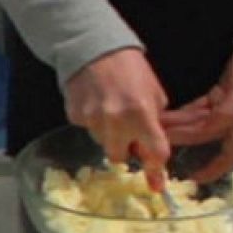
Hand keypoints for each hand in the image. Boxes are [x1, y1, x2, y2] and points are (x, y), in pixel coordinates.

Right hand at [64, 48, 170, 191]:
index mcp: (142, 114)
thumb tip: (153, 143)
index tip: (157, 185)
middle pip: (120, 157)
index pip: (155, 153)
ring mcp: (92, 120)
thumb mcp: (154, 92)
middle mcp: (116, 121)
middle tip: (128, 133)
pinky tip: (96, 103)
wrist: (95, 47)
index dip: (156, 170)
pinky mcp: (75, 117)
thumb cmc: (130, 67)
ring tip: (111, 109)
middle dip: (125, 149)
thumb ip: (155, 119)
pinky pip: (87, 130)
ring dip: (109, 135)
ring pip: (102, 144)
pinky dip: (93, 122)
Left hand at [161, 41, 232, 182]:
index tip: (192, 177)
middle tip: (157, 140)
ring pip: (199, 122)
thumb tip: (209, 131)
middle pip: (204, 137)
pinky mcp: (223, 95)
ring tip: (156, 124)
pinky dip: (185, 113)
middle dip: (181, 140)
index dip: (211, 170)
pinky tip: (169, 115)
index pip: (227, 156)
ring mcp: (228, 108)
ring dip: (178, 125)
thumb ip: (228, 111)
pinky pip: (200, 109)